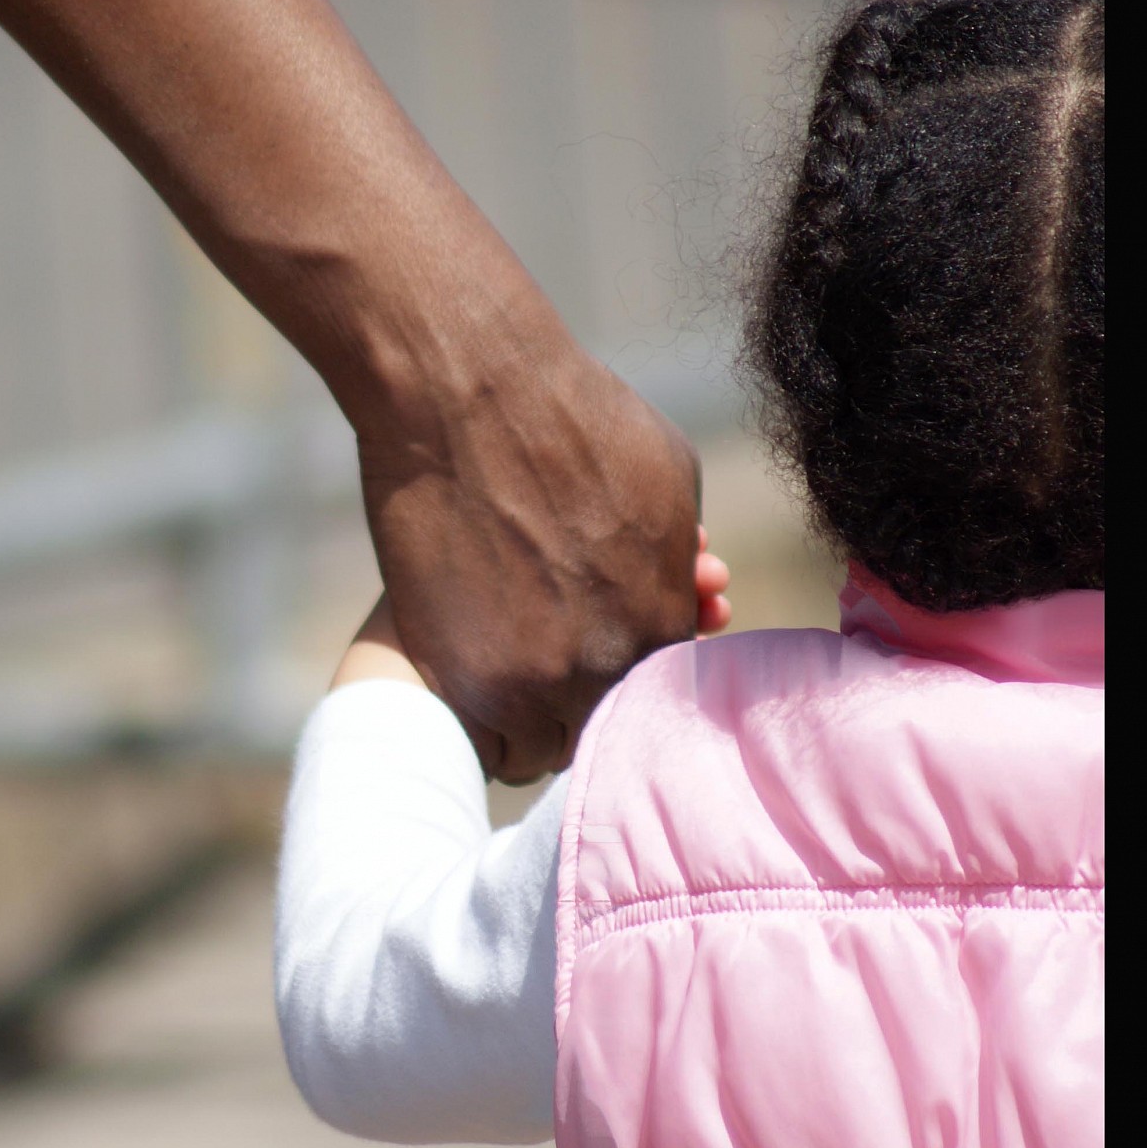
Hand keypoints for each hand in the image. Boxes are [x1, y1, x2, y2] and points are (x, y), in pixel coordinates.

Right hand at [358, 350, 728, 780]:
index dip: (628, 681)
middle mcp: (598, 666)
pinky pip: (484, 743)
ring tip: (513, 682)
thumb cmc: (573, 414)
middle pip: (599, 734)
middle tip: (554, 671)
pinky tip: (477, 685)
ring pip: (539, 753)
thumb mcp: (669, 474)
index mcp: (660, 622)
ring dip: (531, 727)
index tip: (601, 660)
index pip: (657, 699)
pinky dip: (482, 725)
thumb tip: (690, 583)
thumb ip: (681, 551)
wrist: (465, 394)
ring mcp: (524, 680)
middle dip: (582, 707)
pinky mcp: (455, 676)